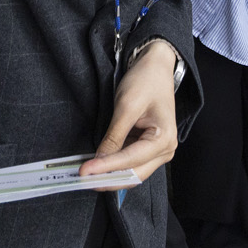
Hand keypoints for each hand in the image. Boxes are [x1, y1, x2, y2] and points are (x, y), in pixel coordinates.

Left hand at [84, 40, 179, 184]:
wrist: (155, 68)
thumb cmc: (145, 82)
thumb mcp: (126, 106)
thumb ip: (114, 136)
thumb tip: (99, 160)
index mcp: (163, 139)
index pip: (130, 160)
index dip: (106, 167)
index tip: (84, 172)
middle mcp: (165, 150)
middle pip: (134, 174)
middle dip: (108, 179)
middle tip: (83, 179)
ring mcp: (158, 151)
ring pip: (132, 173)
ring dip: (110, 176)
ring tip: (88, 175)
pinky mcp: (148, 149)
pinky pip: (131, 164)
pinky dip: (114, 167)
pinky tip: (98, 166)